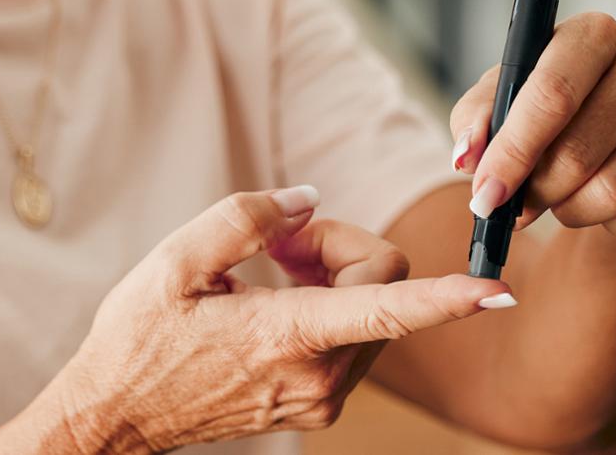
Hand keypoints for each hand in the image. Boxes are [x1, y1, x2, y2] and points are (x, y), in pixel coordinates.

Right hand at [37, 186, 512, 452]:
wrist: (118, 416)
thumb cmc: (139, 338)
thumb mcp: (174, 262)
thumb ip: (246, 219)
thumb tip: (306, 199)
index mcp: (287, 337)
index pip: (389, 310)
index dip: (448, 298)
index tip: (497, 290)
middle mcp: (318, 376)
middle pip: (383, 283)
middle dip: (338, 247)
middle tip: (277, 246)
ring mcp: (321, 397)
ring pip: (372, 309)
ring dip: (332, 276)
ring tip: (267, 276)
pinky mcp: (317, 404)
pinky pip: (352, 335)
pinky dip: (326, 304)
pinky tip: (271, 304)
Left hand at [450, 12, 615, 239]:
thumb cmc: (557, 107)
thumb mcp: (508, 97)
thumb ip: (477, 120)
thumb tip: (467, 157)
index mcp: (594, 33)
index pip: (552, 95)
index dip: (512, 152)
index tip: (484, 195)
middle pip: (578, 152)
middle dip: (537, 191)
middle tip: (518, 205)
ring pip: (615, 191)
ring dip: (573, 210)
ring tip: (563, 199)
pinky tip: (606, 206)